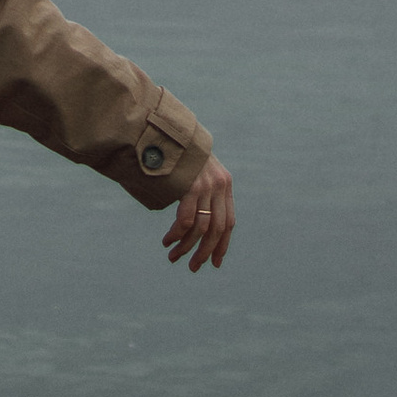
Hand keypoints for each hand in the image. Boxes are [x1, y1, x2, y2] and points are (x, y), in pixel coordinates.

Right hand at [161, 158, 233, 273]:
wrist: (169, 128)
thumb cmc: (179, 153)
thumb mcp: (198, 170)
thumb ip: (202, 191)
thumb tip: (196, 220)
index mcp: (225, 184)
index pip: (229, 223)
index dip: (222, 245)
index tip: (214, 263)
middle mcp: (219, 186)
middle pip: (217, 230)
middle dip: (204, 253)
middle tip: (192, 268)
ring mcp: (206, 185)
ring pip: (201, 229)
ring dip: (186, 247)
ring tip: (173, 257)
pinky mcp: (191, 185)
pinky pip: (186, 220)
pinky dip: (177, 235)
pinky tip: (168, 241)